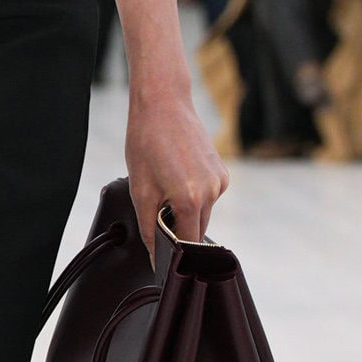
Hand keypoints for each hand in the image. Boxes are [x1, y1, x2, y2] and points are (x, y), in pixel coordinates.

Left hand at [128, 84, 227, 251]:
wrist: (163, 103)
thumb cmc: (146, 142)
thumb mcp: (140, 189)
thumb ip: (149, 228)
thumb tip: (154, 255)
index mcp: (191, 199)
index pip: (188, 243)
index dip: (176, 253)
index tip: (164, 258)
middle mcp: (212, 192)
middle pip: (197, 229)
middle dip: (178, 228)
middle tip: (156, 212)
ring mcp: (220, 181)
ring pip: (203, 212)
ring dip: (185, 210)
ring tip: (164, 187)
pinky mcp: (221, 171)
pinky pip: (208, 196)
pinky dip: (193, 195)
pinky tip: (176, 176)